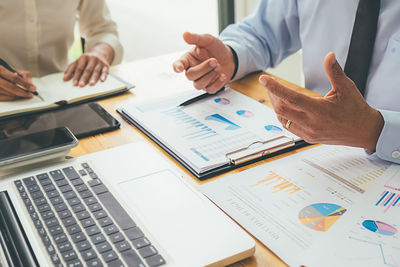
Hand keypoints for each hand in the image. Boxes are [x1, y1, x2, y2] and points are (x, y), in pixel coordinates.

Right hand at [0, 67, 35, 100]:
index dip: (25, 84)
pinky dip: (10, 98)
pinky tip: (16, 96)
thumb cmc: (5, 72)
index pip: (14, 78)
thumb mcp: (14, 70)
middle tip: (30, 95)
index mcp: (0, 68)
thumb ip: (24, 75)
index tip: (33, 89)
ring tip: (24, 95)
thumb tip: (30, 84)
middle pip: (11, 87)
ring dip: (17, 95)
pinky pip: (2, 98)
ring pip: (7, 93)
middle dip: (23, 92)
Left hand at [63, 43, 114, 86]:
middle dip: (84, 78)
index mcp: (83, 57)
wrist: (100, 53)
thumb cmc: (87, 60)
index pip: (79, 68)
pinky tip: (102, 80)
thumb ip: (71, 69)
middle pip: (87, 70)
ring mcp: (99, 62)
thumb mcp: (78, 62)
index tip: (74, 83)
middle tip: (81, 85)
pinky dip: (104, 76)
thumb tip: (64, 78)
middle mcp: (92, 58)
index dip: (76, 76)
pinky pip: (105, 71)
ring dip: (93, 78)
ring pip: (96, 71)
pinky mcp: (106, 65)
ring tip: (91, 84)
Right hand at [173, 32, 235, 92]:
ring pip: (199, 85)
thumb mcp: (207, 40)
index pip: (178, 64)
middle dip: (203, 69)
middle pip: (190, 76)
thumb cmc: (215, 49)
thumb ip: (196, 38)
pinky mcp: (209, 86)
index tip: (179, 68)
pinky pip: (210, 90)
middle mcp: (192, 71)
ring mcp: (200, 80)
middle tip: (214, 61)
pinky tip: (222, 75)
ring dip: (210, 76)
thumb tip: (185, 34)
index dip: (177, 66)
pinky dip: (217, 83)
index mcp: (188, 59)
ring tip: (218, 66)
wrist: (229, 57)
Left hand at [259, 52, 383, 151]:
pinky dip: (283, 116)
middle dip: (273, 95)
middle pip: (282, 109)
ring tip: (276, 94)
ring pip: (282, 119)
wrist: (364, 132)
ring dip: (277, 106)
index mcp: (320, 110)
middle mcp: (312, 124)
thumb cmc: (356, 109)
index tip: (264, 79)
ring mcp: (309, 133)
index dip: (275, 88)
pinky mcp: (308, 138)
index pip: (291, 98)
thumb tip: (329, 55)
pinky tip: (284, 107)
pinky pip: (289, 127)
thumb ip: (334, 71)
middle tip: (270, 85)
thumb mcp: (347, 87)